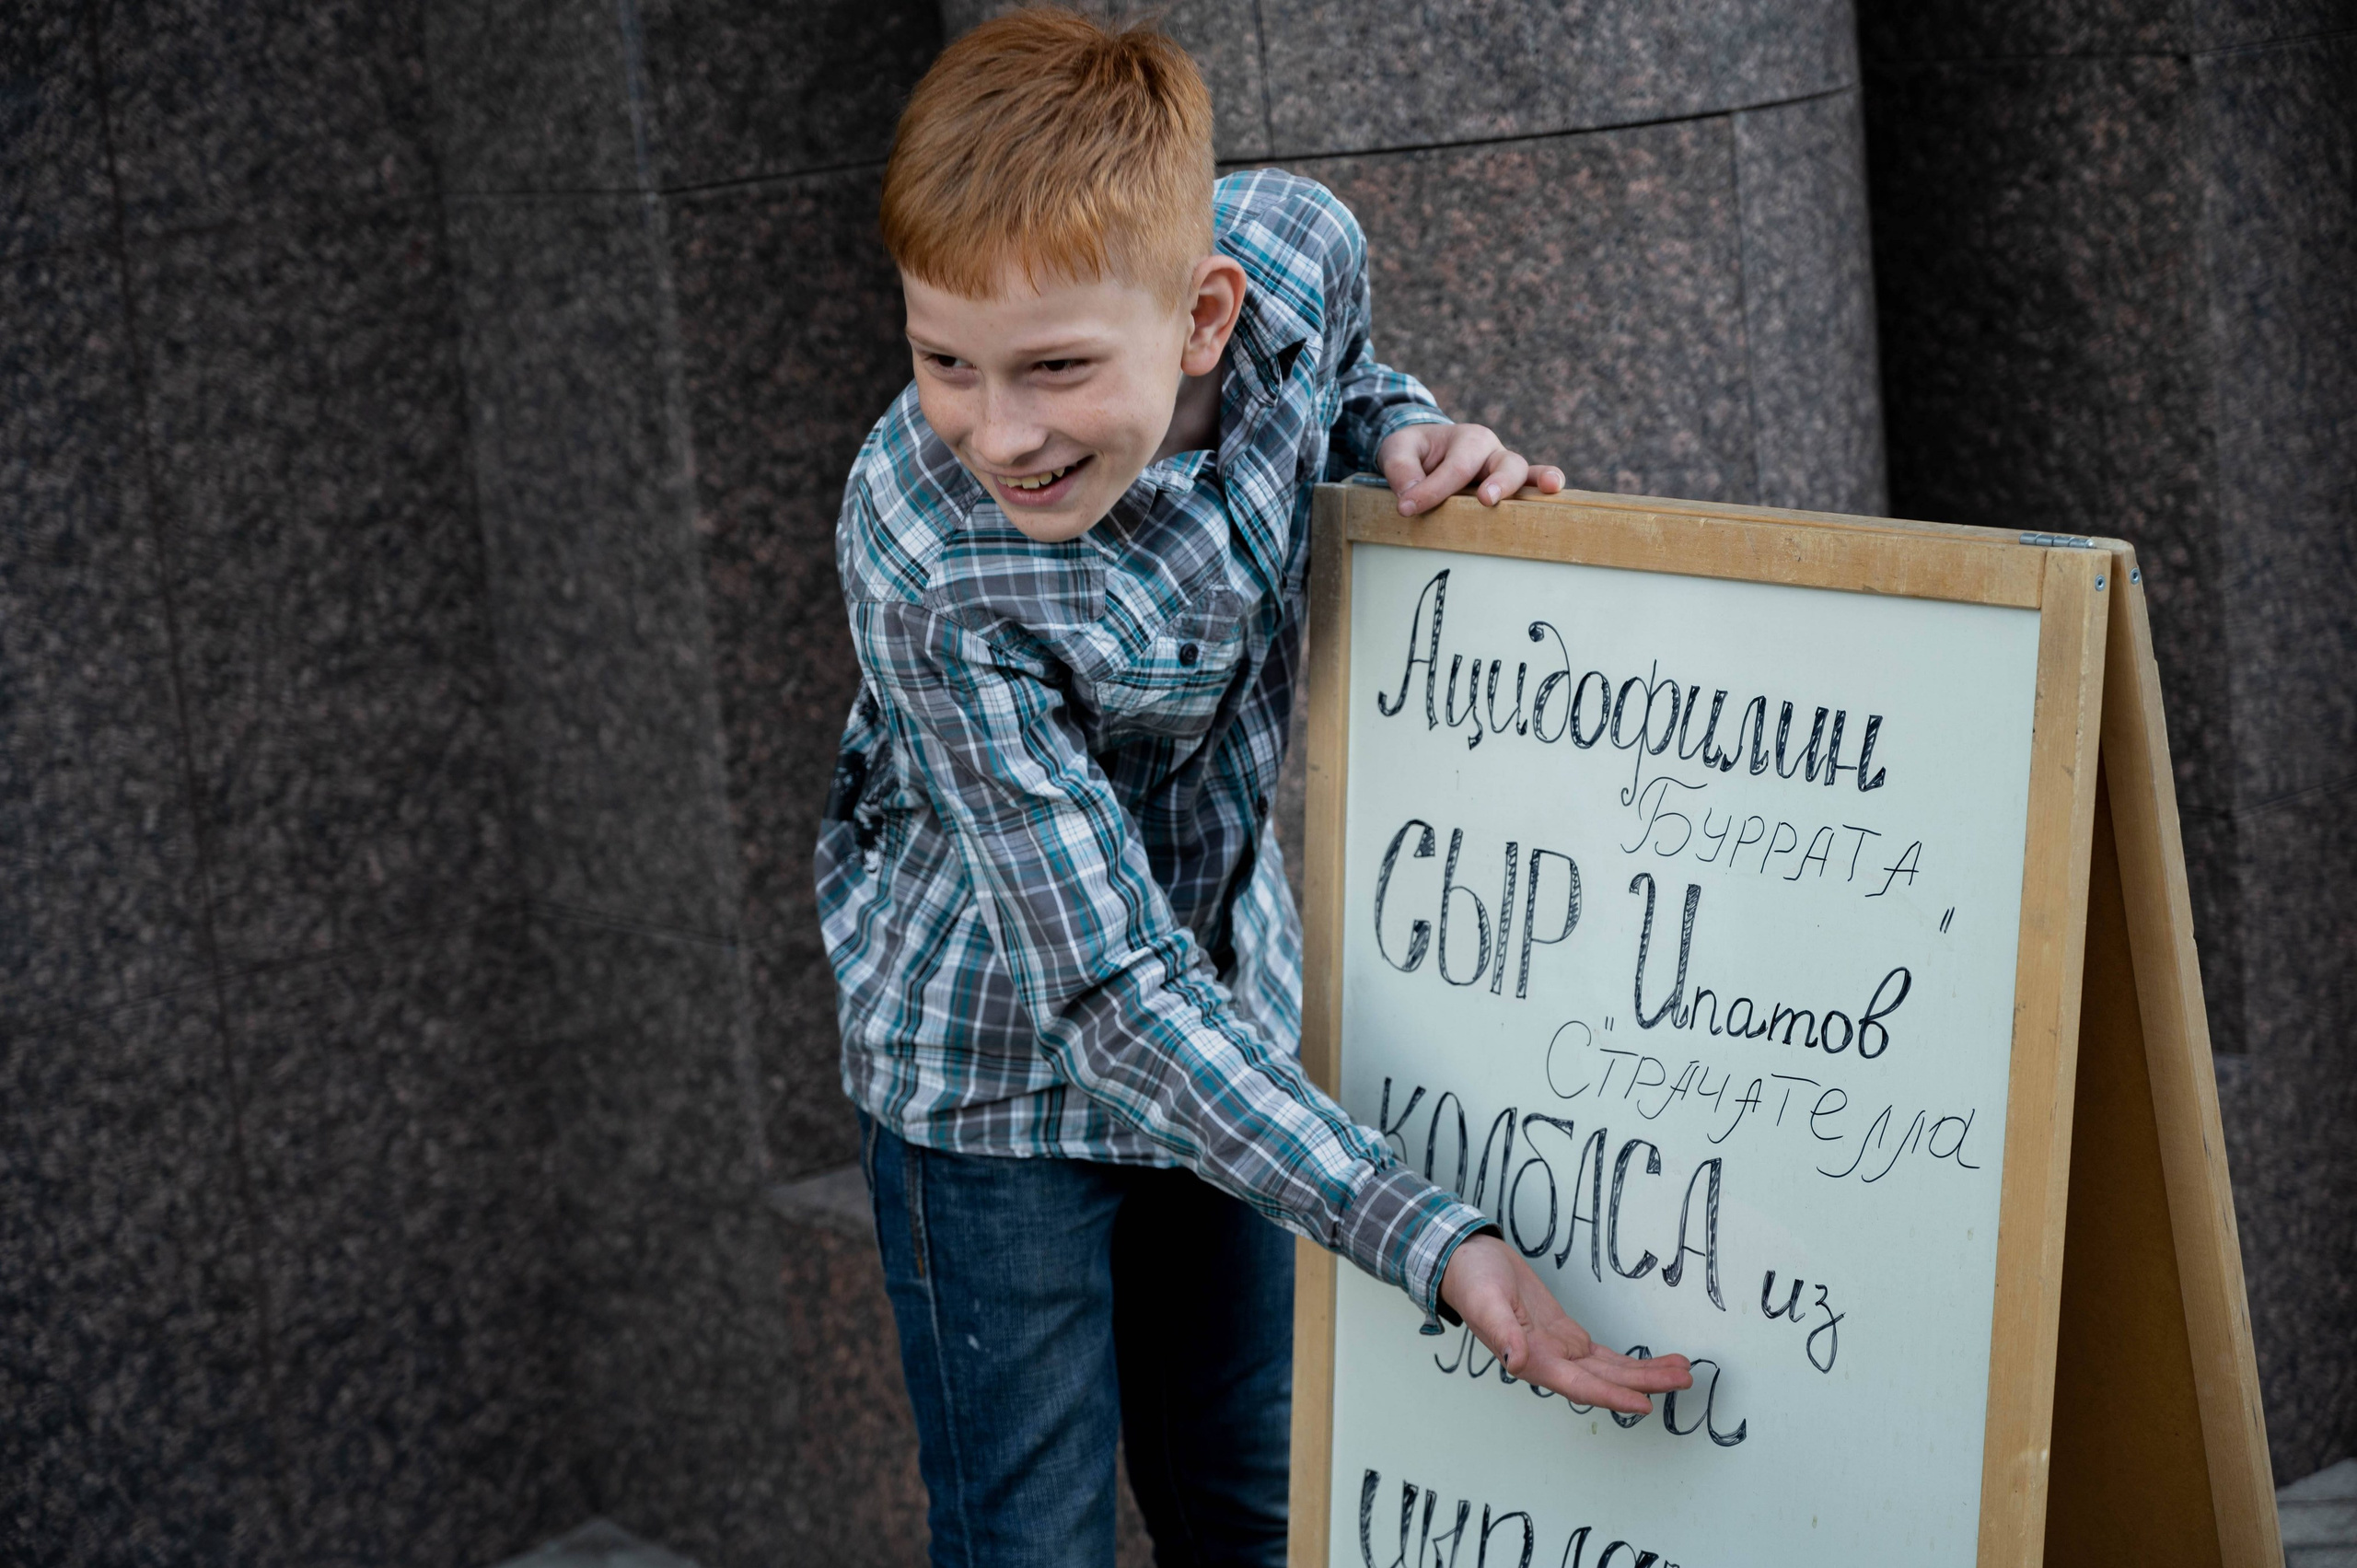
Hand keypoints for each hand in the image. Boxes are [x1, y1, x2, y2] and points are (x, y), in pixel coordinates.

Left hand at [1377, 423, 1565, 515]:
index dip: (1433, 490)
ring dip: (1534, 481)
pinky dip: (1542, 489)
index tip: (1407, 508)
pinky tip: (1554, 494)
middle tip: (1485, 499)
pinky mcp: (1507, 488)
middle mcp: (1491, 451)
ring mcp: (1503, 470)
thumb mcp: (1398, 450)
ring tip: (1549, 487)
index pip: (1456, 467)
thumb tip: (1410, 497)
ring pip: (1523, 473)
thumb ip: (1401, 469)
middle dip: (1497, 482)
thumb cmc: (1414, 450)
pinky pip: (1530, 487)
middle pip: (1504, 464)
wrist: (1425, 451)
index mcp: (1467, 438)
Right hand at [1439, 1234, 1692, 1414]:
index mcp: (1531, 1359)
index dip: (1612, 1396)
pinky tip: (1653, 1363)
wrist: (1466, 1261)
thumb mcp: (1485, 1301)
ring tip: (1681, 1370)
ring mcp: (1559, 1350)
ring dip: (1644, 1374)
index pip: (1580, 1385)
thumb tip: (1514, 1361)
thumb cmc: (1472, 1280)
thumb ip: (1501, 1332)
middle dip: (1645, 1383)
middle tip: (1683, 1380)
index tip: (1644, 1404)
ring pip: (1610, 1370)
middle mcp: (1550, 1361)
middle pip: (1605, 1381)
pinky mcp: (1565, 1335)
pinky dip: (1629, 1362)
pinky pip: (1603, 1356)